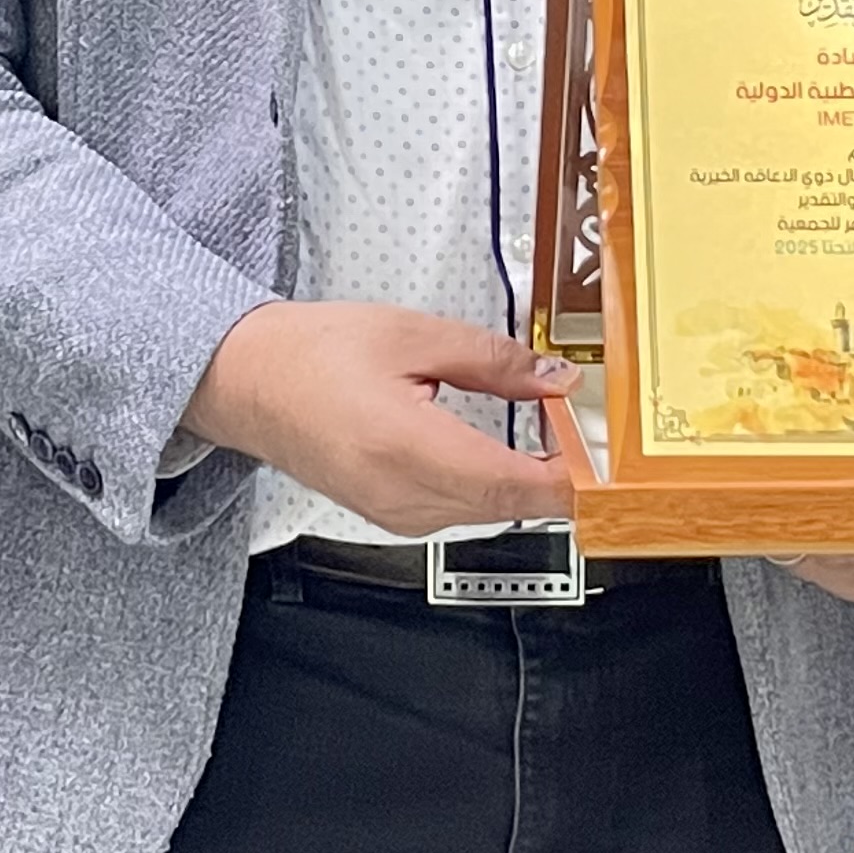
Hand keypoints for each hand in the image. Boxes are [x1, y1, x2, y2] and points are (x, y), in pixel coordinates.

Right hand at [181, 301, 577, 537]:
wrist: (247, 382)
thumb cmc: (311, 355)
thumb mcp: (413, 335)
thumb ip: (492, 359)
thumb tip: (553, 379)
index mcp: (403, 444)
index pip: (510, 482)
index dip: (569, 479)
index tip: (606, 461)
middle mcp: (398, 494)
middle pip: (507, 502)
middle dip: (557, 474)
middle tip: (592, 434)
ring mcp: (393, 514)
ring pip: (488, 510)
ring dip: (525, 481)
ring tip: (556, 438)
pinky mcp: (391, 517)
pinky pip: (461, 511)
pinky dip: (492, 485)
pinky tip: (505, 454)